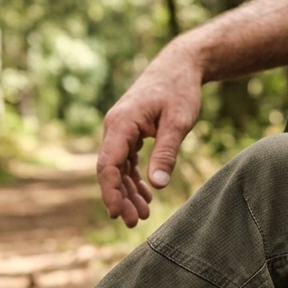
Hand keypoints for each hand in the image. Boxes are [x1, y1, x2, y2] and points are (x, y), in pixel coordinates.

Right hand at [97, 46, 202, 226]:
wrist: (180, 65)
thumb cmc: (180, 89)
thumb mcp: (179, 121)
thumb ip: (166, 152)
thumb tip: (157, 185)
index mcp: (121, 123)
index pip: (107, 164)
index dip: (110, 191)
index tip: (118, 214)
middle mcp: (115, 127)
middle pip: (110, 170)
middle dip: (120, 198)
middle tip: (135, 222)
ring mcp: (121, 130)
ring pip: (118, 168)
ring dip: (128, 191)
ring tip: (144, 214)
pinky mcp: (131, 132)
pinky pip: (127, 161)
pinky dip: (135, 178)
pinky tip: (146, 195)